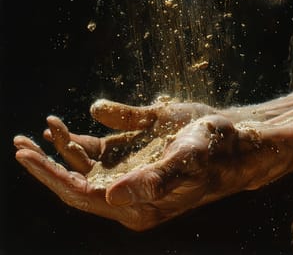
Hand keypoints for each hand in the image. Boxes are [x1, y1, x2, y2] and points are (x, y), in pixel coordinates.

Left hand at [15, 100, 246, 230]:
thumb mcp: (188, 160)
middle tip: (20, 145)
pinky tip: (62, 127)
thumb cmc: (215, 150)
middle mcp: (129, 192)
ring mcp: (129, 172)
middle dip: (46, 165)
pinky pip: (99, 149)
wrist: (231, 138)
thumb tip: (110, 197)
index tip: (27, 156)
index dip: (52, 177)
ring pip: (85, 165)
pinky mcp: (133, 154)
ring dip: (60, 149)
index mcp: (139, 204)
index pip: (83, 194)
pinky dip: (79, 139)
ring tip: (39, 131)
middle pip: (76, 183)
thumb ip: (153, 180)